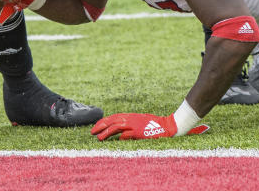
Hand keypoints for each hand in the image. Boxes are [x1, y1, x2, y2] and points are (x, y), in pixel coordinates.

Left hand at [91, 112, 208, 140]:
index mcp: (129, 116)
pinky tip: (115, 141)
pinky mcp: (139, 132)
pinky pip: (126, 135)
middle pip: (111, 121)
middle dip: (100, 126)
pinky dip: (120, 138)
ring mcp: (134, 125)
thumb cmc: (153, 124)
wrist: (166, 125)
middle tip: (92, 132)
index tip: (95, 127)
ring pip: (116, 127)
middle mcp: (129, 119)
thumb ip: (129, 123)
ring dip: (106, 133)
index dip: (102, 122)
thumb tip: (119, 131)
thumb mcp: (139, 120)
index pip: (112, 118)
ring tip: (99, 138)